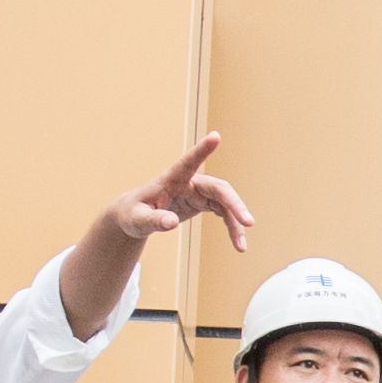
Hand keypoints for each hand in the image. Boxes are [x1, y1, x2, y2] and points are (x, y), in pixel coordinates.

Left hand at [104, 129, 257, 257]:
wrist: (136, 216)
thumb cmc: (133, 214)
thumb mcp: (138, 220)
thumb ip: (154, 220)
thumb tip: (171, 223)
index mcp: (172, 179)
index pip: (188, 162)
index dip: (202, 150)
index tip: (215, 136)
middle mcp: (189, 182)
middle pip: (219, 188)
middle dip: (235, 205)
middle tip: (248, 223)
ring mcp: (198, 192)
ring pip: (225, 203)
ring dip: (236, 222)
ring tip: (241, 247)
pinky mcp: (203, 202)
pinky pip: (223, 213)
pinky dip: (232, 227)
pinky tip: (238, 243)